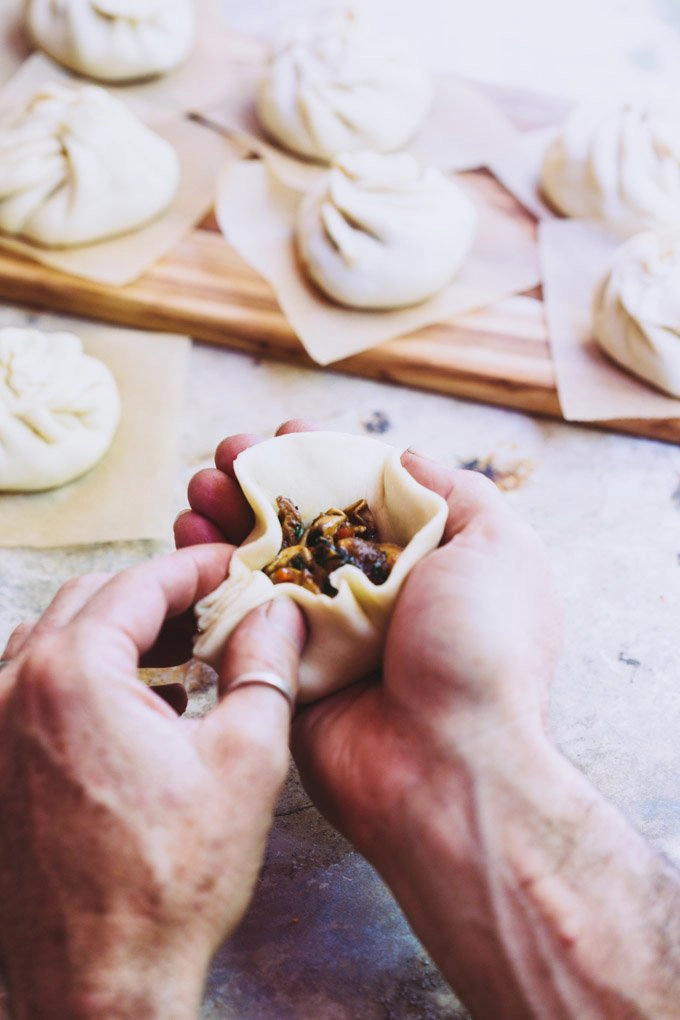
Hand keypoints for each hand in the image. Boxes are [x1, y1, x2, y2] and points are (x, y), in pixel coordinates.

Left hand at [0, 546, 304, 1019]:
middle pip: (91, 600)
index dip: (195, 567)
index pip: (139, 584)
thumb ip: (264, 667)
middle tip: (213, 606)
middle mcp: (13, 688)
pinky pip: (33, 686)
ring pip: (55, 639)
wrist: (100, 986)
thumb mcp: (246, 760)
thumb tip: (277, 611)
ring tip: (181, 651)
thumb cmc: (172, 881)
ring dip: (117, 631)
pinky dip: (85, 674)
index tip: (230, 563)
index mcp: (72, 674)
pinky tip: (137, 705)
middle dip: (156, 594)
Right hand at [176, 422, 560, 855]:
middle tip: (225, 457)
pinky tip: (187, 539)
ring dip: (227, 520)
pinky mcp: (285, 672)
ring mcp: (324, 634)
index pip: (360, 497)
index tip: (282, 433)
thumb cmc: (482, 649)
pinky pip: (240, 618)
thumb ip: (459, 494)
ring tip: (200, 489)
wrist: (450, 765)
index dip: (319, 459)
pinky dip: (210, 579)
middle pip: (302, 525)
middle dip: (261, 483)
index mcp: (423, 563)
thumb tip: (405, 458)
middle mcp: (371, 595)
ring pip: (263, 565)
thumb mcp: (499, 548)